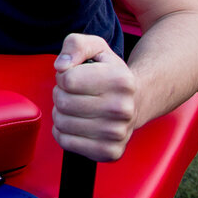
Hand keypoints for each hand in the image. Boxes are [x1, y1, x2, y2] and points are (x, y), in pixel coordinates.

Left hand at [51, 34, 137, 161]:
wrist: (136, 101)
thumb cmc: (109, 73)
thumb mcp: (96, 47)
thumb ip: (75, 45)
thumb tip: (61, 66)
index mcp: (121, 80)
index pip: (67, 79)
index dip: (64, 76)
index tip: (75, 76)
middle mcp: (123, 109)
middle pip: (62, 102)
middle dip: (61, 94)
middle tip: (75, 93)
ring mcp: (118, 134)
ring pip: (61, 123)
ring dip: (61, 113)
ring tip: (76, 107)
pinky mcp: (110, 152)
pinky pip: (65, 142)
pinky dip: (63, 132)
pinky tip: (77, 123)